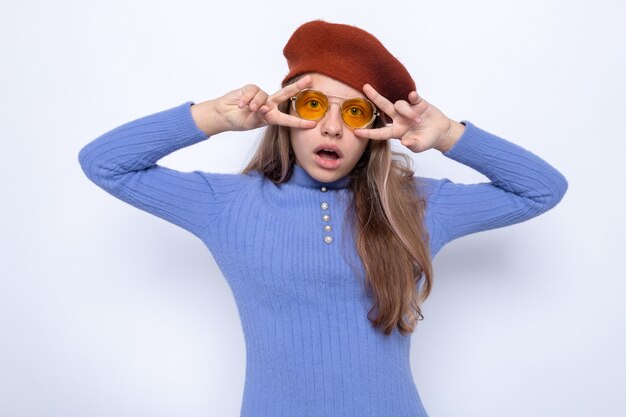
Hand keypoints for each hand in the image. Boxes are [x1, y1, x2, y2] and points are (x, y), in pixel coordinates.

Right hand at [199, 76, 316, 134]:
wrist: (224, 114)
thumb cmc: (240, 120)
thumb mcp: (252, 122)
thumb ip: (260, 116)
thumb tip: (265, 107)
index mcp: (272, 116)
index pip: (288, 119)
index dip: (300, 122)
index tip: (313, 124)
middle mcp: (269, 104)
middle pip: (285, 94)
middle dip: (298, 87)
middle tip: (310, 80)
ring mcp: (261, 96)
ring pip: (263, 97)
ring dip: (255, 104)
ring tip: (247, 110)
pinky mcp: (251, 88)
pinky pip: (252, 92)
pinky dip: (246, 99)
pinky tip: (240, 105)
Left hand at [353, 84, 463, 152]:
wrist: (441, 131)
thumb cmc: (427, 140)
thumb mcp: (420, 146)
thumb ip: (413, 145)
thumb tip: (404, 142)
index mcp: (396, 131)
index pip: (380, 132)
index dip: (368, 133)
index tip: (356, 132)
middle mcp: (399, 119)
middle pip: (384, 107)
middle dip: (374, 97)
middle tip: (365, 87)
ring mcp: (408, 110)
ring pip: (400, 105)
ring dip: (407, 111)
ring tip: (418, 120)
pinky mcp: (418, 103)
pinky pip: (412, 97)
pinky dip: (412, 96)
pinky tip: (413, 97)